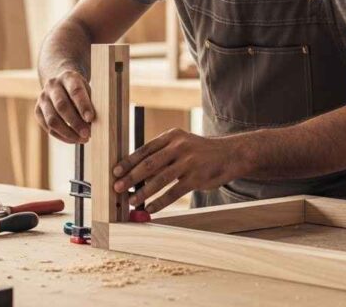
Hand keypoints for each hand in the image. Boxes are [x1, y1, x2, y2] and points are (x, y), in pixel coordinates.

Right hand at [35, 69, 95, 143]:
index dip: (83, 105)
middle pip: (61, 106)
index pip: (75, 91)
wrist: (62, 84)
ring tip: (82, 139)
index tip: (91, 118)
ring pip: (52, 120)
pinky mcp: (38, 110)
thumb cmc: (80, 91)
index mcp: (68, 77)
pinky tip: (73, 139)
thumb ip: (90, 104)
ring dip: (68, 133)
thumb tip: (94, 124)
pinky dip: (61, 136)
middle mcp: (52, 85)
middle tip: (87, 134)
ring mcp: (42, 98)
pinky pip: (48, 128)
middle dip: (75, 122)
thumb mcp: (88, 91)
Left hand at [112, 129, 249, 212]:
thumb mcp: (181, 143)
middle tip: (117, 187)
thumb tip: (136, 171)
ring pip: (160, 179)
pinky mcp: (197, 178)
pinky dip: (160, 202)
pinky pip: (174, 192)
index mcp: (171, 136)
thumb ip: (162, 153)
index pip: (145, 149)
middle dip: (130, 177)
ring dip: (143, 192)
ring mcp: (189, 162)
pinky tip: (150, 208)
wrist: (230, 154)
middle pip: (149, 164)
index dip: (128, 161)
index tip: (115, 171)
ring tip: (132, 201)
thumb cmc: (200, 152)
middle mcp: (179, 147)